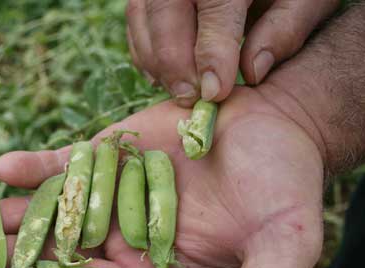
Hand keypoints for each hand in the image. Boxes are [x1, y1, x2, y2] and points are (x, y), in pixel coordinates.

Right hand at [126, 0, 338, 104]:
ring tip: (182, 91)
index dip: (212, 56)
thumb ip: (286, 28)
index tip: (214, 94)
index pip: (216, 12)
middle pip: (166, 16)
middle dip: (175, 65)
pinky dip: (146, 53)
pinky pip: (136, 22)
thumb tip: (254, 72)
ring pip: (143, 19)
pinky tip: (166, 76)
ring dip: (158, 63)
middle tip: (191, 100)